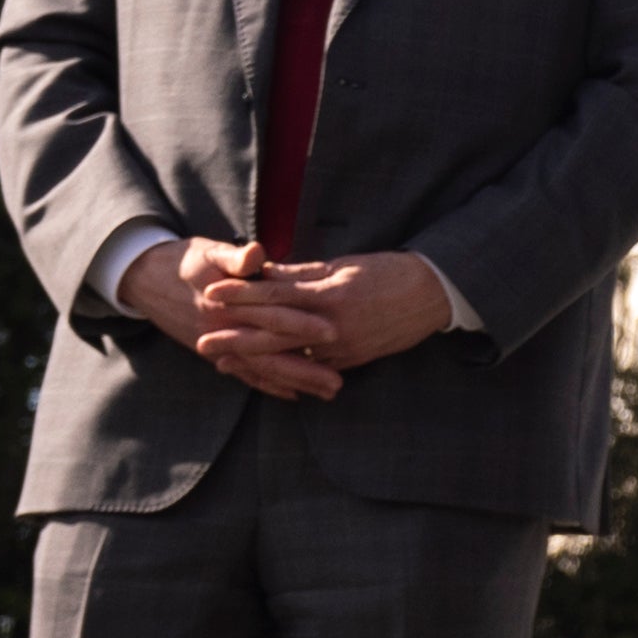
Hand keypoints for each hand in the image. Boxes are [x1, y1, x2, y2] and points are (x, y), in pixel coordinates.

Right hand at [123, 235, 337, 399]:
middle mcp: (224, 328)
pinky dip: (266, 384)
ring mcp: (218, 343)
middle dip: (305, 369)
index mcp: (229, 303)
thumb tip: (256, 253)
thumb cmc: (183, 260)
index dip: (302, 323)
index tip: (334, 333)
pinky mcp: (213, 350)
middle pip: (271, 352)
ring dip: (294, 382)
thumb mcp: (210, 252)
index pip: (271, 315)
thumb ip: (236, 257)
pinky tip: (291, 394)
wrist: (142, 277)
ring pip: (261, 368)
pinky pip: (242, 372)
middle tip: (338, 384)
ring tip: (326, 393)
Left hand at [186, 252, 457, 394]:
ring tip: (225, 363)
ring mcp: (344, 347)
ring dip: (255, 361)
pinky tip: (264, 372)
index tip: (212, 292)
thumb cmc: (390, 272)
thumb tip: (264, 271)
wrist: (435, 296)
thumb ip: (303, 273)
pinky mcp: (353, 360)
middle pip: (275, 334)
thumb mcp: (345, 266)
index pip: (276, 294)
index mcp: (331, 294)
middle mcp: (334, 325)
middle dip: (236, 338)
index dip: (242, 293)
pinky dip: (286, 370)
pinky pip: (313, 367)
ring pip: (291, 357)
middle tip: (202, 342)